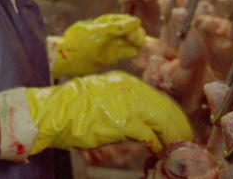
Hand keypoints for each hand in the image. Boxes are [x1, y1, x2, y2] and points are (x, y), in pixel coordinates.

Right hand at [0, 71, 191, 161]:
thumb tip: (136, 119)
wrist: (49, 113)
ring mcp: (127, 104)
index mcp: (122, 81)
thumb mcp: (98, 98)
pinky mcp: (123, 122)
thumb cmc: (67, 110)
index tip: (175, 128)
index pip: (158, 97)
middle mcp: (128, 89)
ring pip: (164, 120)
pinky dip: (158, 145)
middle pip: (167, 107)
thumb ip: (120, 103)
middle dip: (178, 126)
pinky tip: (158, 152)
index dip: (170, 115)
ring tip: (176, 148)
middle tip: (183, 141)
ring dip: (173, 137)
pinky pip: (151, 135)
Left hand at [48, 14, 151, 77]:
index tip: (133, 32)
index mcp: (105, 23)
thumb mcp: (98, 32)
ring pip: (130, 41)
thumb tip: (135, 21)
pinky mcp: (111, 56)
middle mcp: (110, 33)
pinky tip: (138, 50)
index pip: (125, 21)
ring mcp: (111, 45)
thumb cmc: (79, 43)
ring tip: (140, 44)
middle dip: (136, 34)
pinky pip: (126, 52)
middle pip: (130, 31)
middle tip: (137, 40)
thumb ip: (116, 27)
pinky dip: (134, 51)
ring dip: (137, 42)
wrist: (68, 60)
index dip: (131, 25)